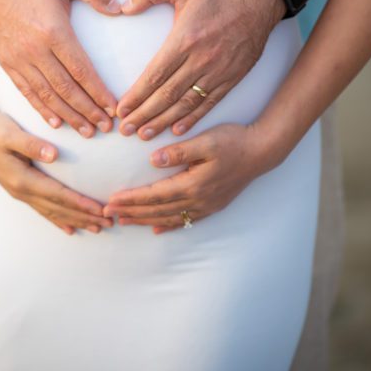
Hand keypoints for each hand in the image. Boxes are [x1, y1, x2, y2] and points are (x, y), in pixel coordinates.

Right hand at [0, 0, 121, 137]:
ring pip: (47, 95)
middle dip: (88, 111)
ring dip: (69, 116)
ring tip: (87, 131)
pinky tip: (56, 122)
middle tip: (106, 127)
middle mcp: (35, 50)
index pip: (81, 69)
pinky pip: (27, 92)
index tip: (114, 107)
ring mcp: (19, 59)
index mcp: (53, 31)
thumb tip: (120, 8)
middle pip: (66, 89)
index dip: (98, 92)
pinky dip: (42, 109)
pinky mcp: (7, 64)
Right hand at [0, 112, 112, 234]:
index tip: (101, 210)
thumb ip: (32, 144)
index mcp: (22, 178)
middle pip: (59, 208)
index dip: (80, 204)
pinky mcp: (20, 190)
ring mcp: (20, 193)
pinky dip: (58, 220)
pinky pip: (43, 209)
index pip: (58, 194)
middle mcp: (22, 190)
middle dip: (85, 216)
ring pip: (53, 212)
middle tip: (110, 223)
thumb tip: (54, 154)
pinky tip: (70, 228)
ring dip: (76, 220)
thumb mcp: (10, 132)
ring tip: (98, 228)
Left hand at [103, 122, 284, 233]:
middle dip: (131, 212)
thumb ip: (179, 151)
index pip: (154, 195)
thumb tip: (153, 160)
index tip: (111, 201)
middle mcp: (198, 199)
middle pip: (158, 210)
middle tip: (108, 214)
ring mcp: (206, 205)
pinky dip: (169, 226)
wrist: (262, 151)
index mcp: (193, 183)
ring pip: (169, 218)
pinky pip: (186, 220)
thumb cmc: (233, 141)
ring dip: (145, 221)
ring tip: (124, 222)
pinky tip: (157, 230)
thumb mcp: (206, 141)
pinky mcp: (213, 205)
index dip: (131, 199)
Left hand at [115, 0, 282, 139]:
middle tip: (125, 129)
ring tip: (144, 135)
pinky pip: (209, 103)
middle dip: (143, 115)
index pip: (155, 75)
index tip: (121, 110)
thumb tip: (122, 7)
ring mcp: (218, 71)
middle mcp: (201, 60)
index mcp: (185, 39)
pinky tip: (177, 129)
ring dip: (163, 121)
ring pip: (185, 103)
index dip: (136, 96)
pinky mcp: (232, 77)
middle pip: (166, 95)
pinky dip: (192, 118)